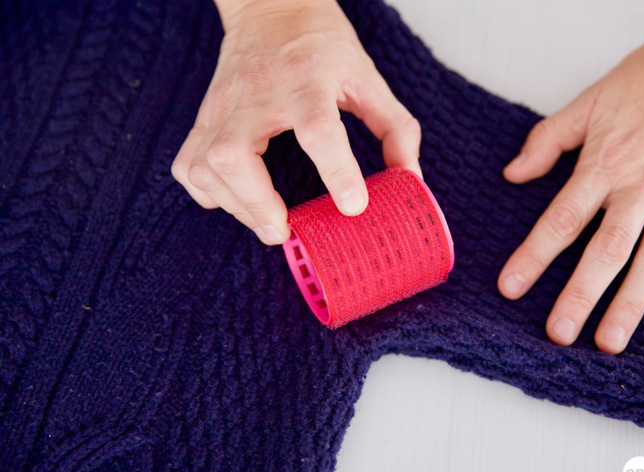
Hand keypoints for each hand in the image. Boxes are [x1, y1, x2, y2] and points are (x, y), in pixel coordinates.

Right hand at [171, 0, 421, 244]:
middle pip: (235, 154)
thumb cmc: (323, 45)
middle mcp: (258, 93)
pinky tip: (236, 198)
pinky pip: (188, 163)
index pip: (317, 128)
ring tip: (268, 221)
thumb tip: (409, 180)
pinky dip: (207, 191)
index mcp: (307, 79)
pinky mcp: (205, 115)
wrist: (272, 5)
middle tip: (284, 231)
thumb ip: (395, 129)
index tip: (353, 207)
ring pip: (205, 164)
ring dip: (235, 205)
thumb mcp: (368, 78)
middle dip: (257, 204)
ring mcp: (224, 104)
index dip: (336, 171)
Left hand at [498, 1, 643, 353]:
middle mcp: (642, 186)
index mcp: (605, 164)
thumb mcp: (588, 103)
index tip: (510, 287)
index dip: (534, 256)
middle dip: (581, 295)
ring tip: (609, 341)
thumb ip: (547, 141)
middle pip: (606, 250)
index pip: (562, 220)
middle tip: (558, 333)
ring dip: (633, 303)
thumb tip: (512, 174)